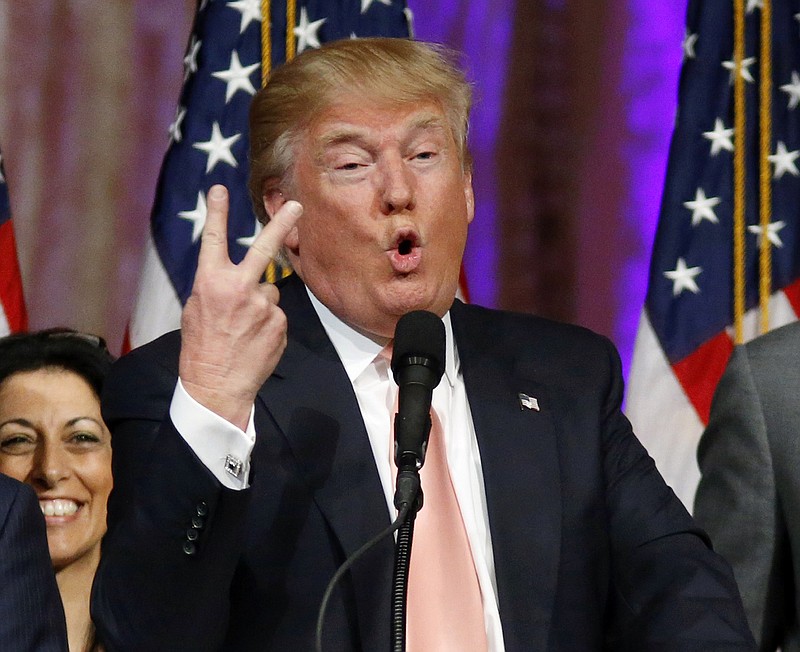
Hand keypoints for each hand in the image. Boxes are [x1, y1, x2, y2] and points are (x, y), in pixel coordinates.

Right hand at [178, 184, 302, 429]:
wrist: (217, 386)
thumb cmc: (201, 347)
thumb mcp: (196, 310)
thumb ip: (216, 287)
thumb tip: (236, 277)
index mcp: (210, 283)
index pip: (213, 240)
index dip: (216, 213)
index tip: (219, 189)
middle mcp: (239, 288)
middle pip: (264, 248)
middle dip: (281, 224)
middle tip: (297, 205)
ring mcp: (262, 306)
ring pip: (268, 292)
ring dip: (260, 305)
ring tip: (244, 329)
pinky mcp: (279, 322)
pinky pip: (276, 314)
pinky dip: (268, 324)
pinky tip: (254, 340)